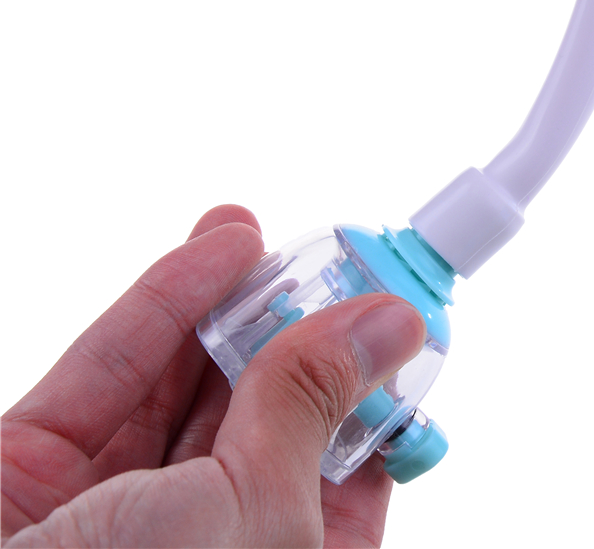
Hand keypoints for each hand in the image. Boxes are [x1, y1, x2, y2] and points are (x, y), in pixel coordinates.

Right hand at [1, 206, 426, 547]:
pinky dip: (166, 305)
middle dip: (294, 336)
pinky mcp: (38, 473)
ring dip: (232, 304)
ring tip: (269, 238)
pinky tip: (220, 248)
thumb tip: (392, 323)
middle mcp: (200, 546)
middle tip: (329, 263)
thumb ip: (311, 406)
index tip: (392, 321)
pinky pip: (111, 375)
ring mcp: (113, 514)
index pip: (346, 481)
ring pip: (186, 388)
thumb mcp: (250, 508)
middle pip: (265, 421)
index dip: (371, 398)